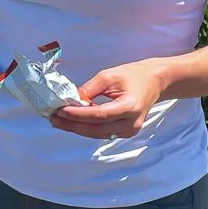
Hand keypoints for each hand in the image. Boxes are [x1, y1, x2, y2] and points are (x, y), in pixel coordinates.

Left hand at [49, 60, 166, 138]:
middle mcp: (131, 124)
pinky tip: (72, 121)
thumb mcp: (109, 76)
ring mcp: (129, 131)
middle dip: (72, 124)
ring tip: (58, 120)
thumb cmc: (133, 75)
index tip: (61, 110)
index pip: (100, 115)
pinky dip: (86, 127)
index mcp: (130, 107)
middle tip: (53, 117)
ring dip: (76, 128)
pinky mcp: (125, 132)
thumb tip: (71, 99)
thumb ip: (90, 89)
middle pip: (96, 129)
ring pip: (97, 133)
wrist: (154, 82)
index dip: (78, 114)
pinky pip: (101, 132)